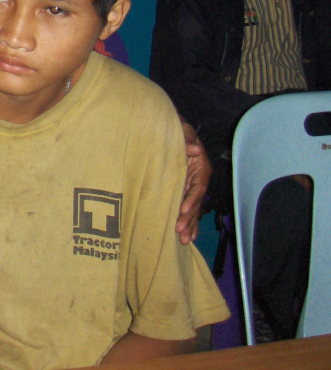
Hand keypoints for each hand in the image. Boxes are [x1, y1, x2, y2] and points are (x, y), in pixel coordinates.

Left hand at [176, 120, 210, 243]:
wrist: (171, 130)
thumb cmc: (176, 129)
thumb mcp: (182, 130)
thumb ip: (187, 139)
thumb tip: (194, 150)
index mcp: (200, 167)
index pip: (198, 186)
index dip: (191, 198)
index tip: (182, 209)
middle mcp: (199, 179)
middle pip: (196, 202)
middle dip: (189, 218)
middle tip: (180, 232)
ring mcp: (192, 186)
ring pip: (193, 209)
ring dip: (189, 224)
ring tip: (183, 240)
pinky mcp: (184, 190)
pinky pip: (188, 208)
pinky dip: (188, 222)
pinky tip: (186, 236)